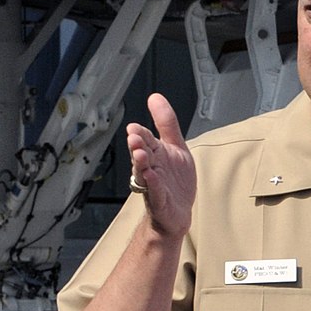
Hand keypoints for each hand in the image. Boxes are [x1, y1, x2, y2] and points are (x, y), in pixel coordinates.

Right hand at [127, 92, 195, 238]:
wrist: (176, 212)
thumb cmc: (174, 180)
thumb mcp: (176, 146)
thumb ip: (167, 123)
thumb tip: (156, 98)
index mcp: (155, 153)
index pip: (146, 139)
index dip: (140, 133)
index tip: (134, 126)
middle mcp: (151, 167)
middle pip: (141, 154)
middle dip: (137, 146)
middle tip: (134, 137)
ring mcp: (153, 185)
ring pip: (143, 172)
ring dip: (141, 164)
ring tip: (140, 154)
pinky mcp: (159, 201)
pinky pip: (155, 192)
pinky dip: (153, 185)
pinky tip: (152, 177)